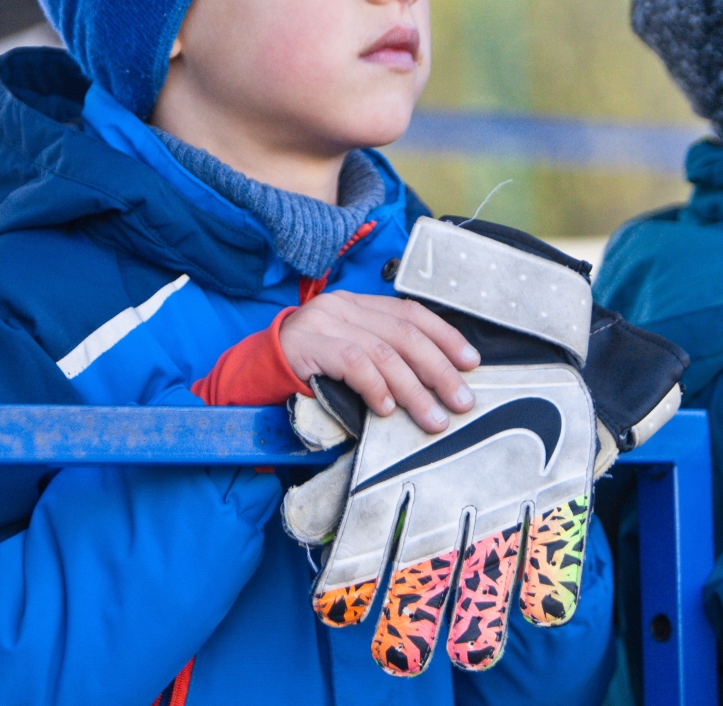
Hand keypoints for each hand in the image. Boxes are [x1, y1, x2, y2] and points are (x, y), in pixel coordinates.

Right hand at [279, 291, 478, 433]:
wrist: (251, 376)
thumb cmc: (307, 372)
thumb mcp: (348, 356)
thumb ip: (381, 356)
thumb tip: (434, 382)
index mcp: (358, 305)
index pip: (411, 313)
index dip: (445, 336)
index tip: (470, 363)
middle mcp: (343, 306)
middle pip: (405, 332)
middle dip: (439, 368)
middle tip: (461, 400)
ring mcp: (324, 322)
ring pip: (384, 352)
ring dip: (414, 389)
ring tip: (432, 418)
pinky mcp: (309, 344)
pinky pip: (354, 363)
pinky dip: (376, 387)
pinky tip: (387, 408)